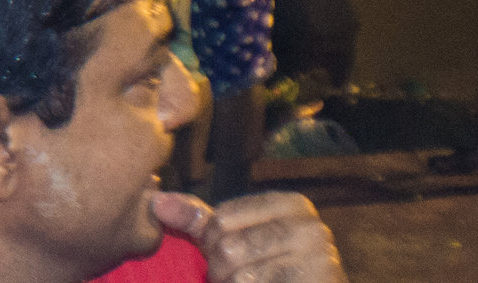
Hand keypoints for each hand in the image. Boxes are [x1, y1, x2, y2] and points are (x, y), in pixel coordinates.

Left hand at [152, 190, 346, 281]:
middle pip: (229, 248)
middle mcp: (312, 228)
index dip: (211, 242)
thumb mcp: (237, 236)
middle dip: (221, 270)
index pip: (222, 218)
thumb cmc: (271, 269)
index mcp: (292, 204)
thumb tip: (157, 203)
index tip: (223, 253)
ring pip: (241, 277)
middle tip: (233, 277)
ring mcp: (320, 261)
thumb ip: (200, 219)